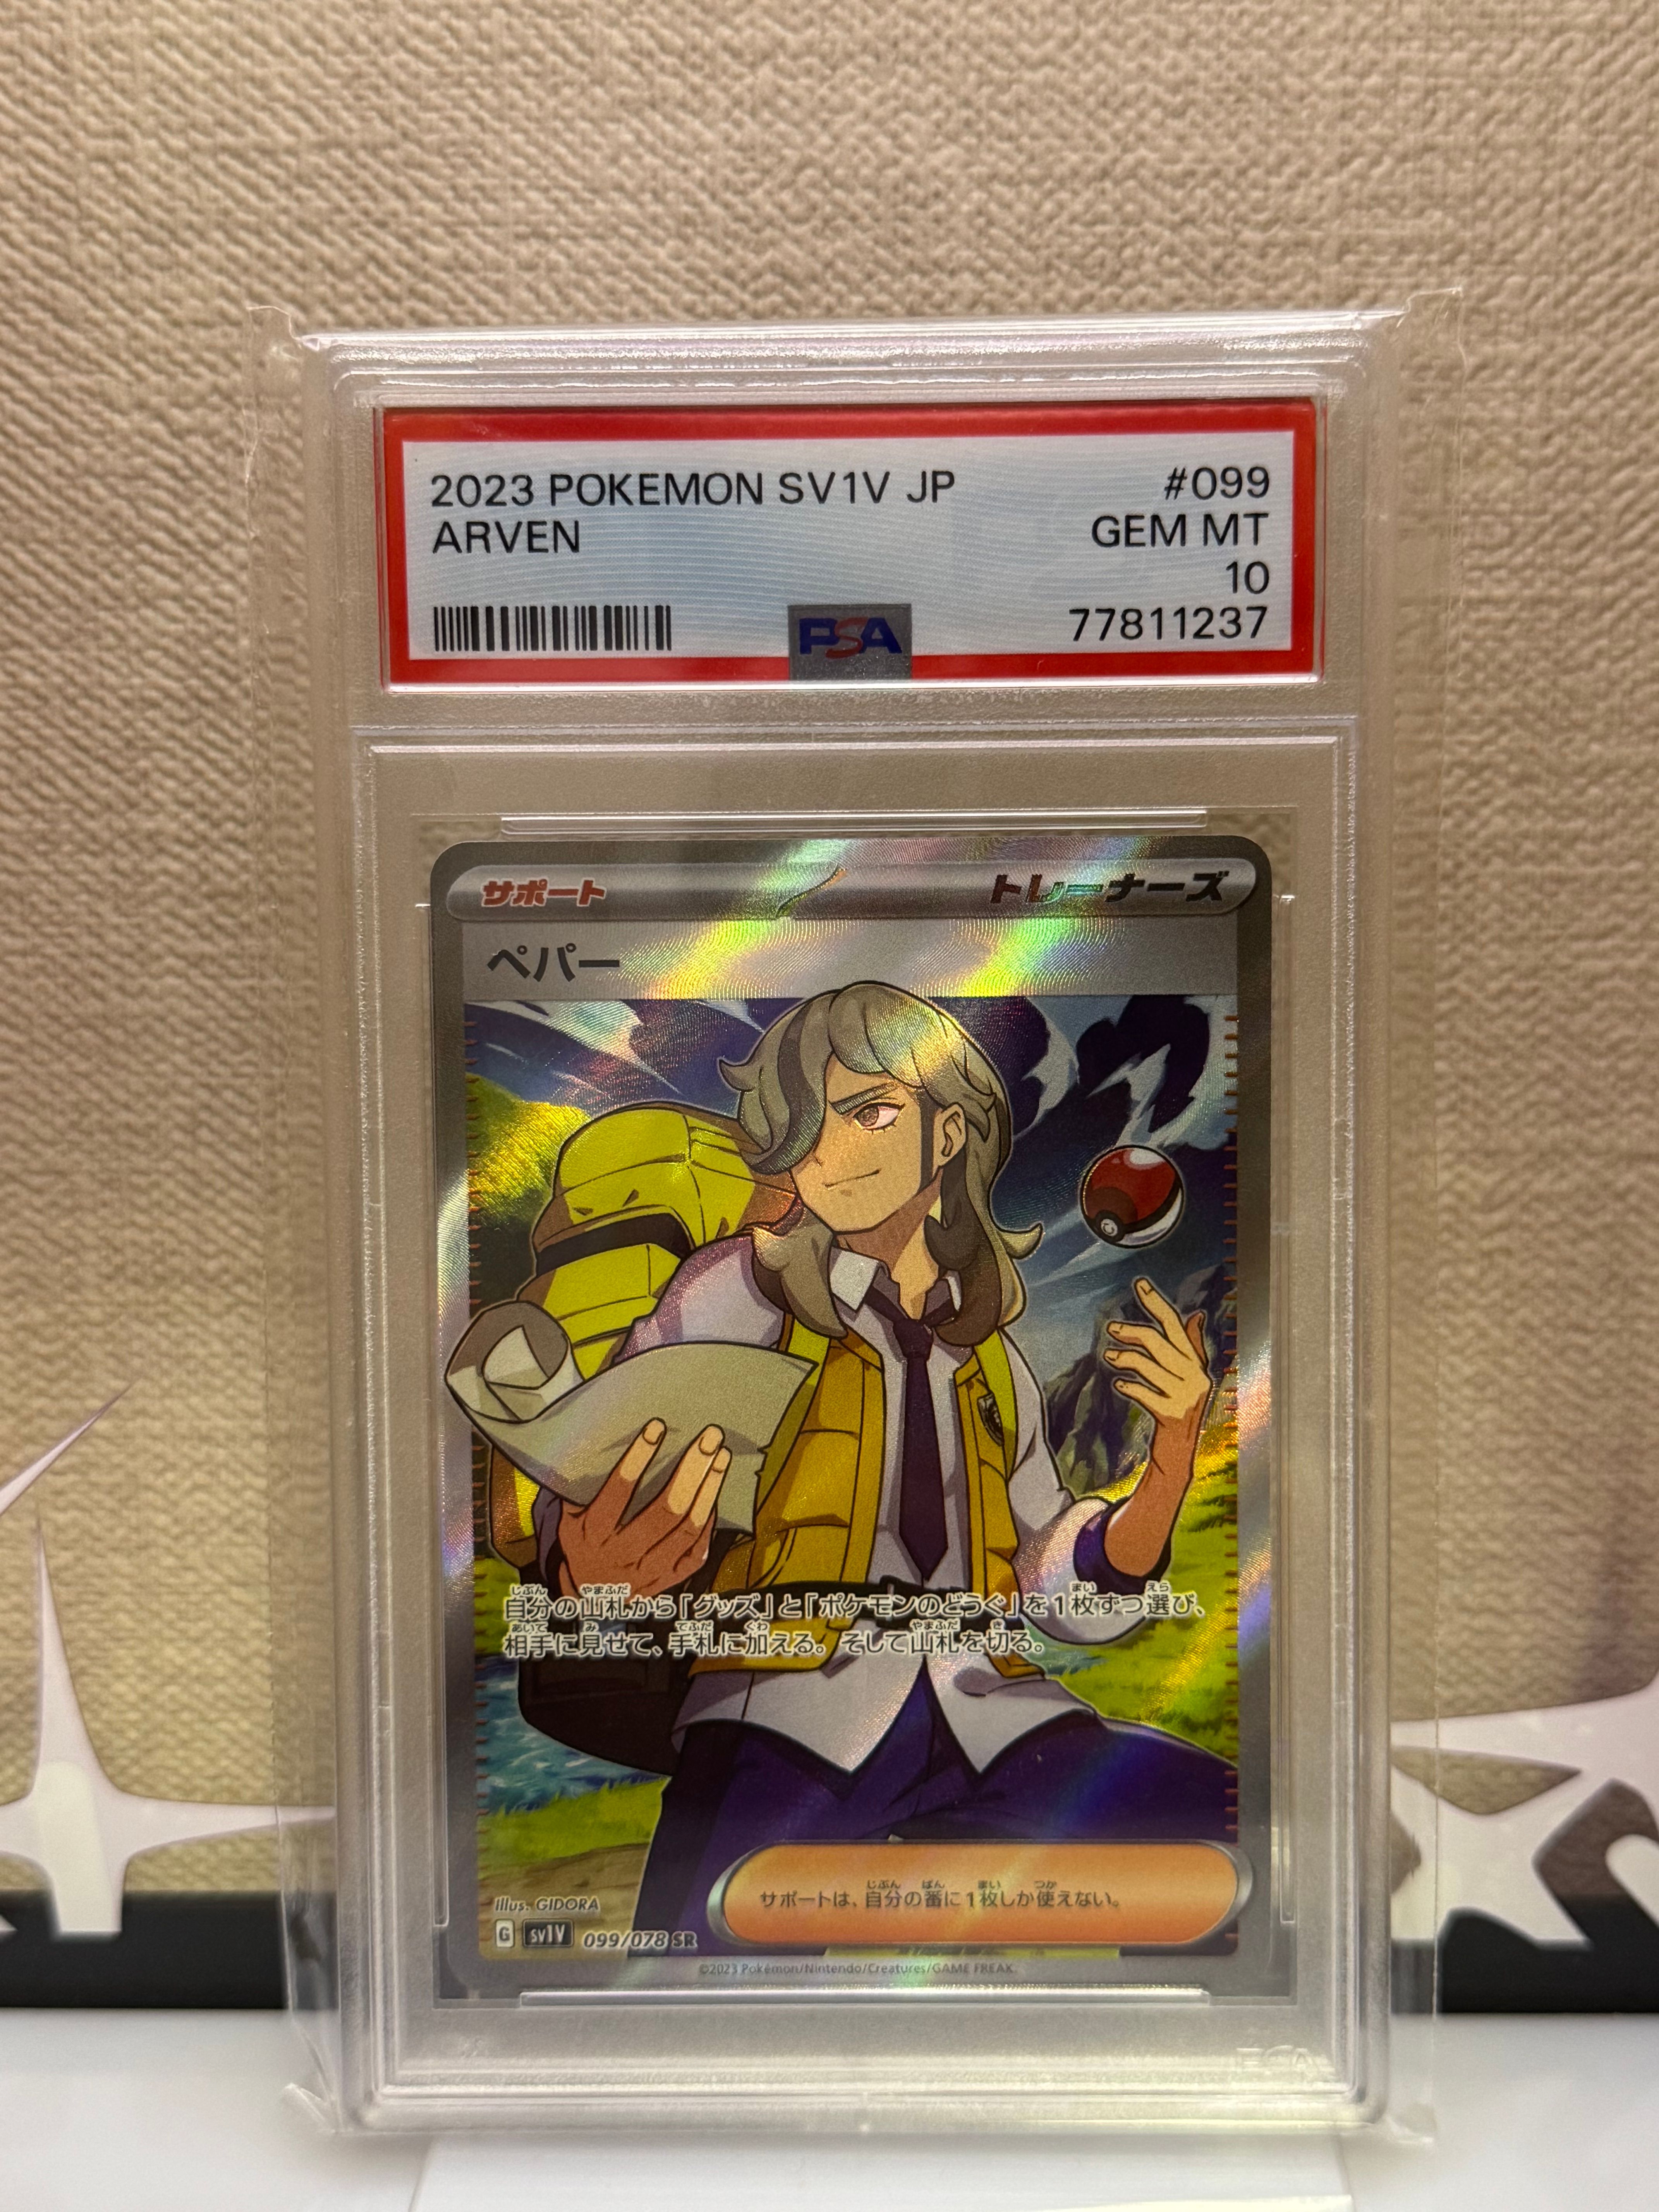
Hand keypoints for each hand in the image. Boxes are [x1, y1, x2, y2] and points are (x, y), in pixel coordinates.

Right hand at [557, 1420, 729, 1600]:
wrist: (588, 1599)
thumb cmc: (582, 1544)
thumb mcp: (569, 1519)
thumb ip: (582, 1489)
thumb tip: (599, 1441)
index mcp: (592, 1533)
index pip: (617, 1493)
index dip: (637, 1459)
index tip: (657, 1428)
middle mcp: (621, 1554)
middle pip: (664, 1511)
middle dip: (691, 1470)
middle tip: (710, 1439)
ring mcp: (646, 1571)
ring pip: (686, 1530)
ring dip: (708, 1491)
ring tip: (721, 1458)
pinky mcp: (666, 1582)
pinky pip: (695, 1554)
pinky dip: (708, 1525)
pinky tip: (714, 1496)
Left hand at [1097, 1280, 1212, 1579]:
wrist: (1180, 1454)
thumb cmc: (1179, 1409)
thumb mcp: (1189, 1377)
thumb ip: (1192, 1347)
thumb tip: (1196, 1315)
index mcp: (1197, 1363)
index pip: (1177, 1326)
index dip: (1158, 1304)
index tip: (1139, 1284)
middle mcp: (1195, 1377)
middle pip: (1160, 1343)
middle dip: (1133, 1331)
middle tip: (1110, 1328)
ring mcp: (1186, 1397)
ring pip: (1150, 1367)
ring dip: (1126, 1359)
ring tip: (1109, 1357)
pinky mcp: (1173, 1416)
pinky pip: (1146, 1394)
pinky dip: (1131, 1387)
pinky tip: (1119, 1385)